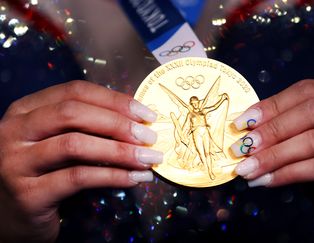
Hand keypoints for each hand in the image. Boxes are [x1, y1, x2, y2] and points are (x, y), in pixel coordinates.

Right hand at [0, 81, 162, 241]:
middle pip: (73, 113)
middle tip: (150, 137)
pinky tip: (135, 178)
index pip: (75, 91)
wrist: (11, 217)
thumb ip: (86, 127)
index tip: (146, 113)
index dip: (115, 100)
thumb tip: (138, 121)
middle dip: (119, 123)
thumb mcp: (57, 142)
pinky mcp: (27, 193)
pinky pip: (77, 178)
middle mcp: (15, 131)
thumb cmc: (43, 173)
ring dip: (120, 151)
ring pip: (75, 144)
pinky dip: (112, 176)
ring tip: (149, 159)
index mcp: (26, 110)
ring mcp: (16, 162)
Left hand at [230, 79, 313, 240]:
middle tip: (241, 147)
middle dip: (270, 130)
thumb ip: (288, 128)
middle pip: (311, 111)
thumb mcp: (312, 141)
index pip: (307, 90)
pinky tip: (266, 181)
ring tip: (247, 169)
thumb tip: (245, 127)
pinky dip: (287, 174)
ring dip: (273, 156)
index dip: (271, 105)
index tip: (241, 123)